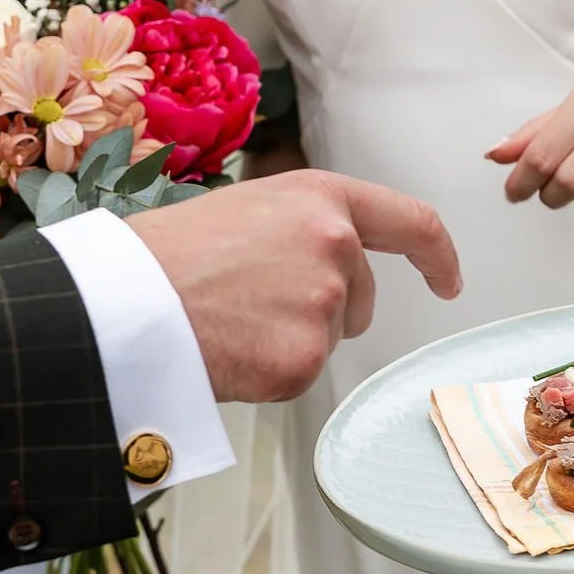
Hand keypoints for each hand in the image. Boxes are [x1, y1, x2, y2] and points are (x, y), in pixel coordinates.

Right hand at [130, 169, 459, 400]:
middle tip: (249, 302)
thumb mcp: (247, 211)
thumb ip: (301, 230)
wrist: (125, 299)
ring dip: (290, 338)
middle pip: (360, 297)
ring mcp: (325, 303)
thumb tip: (326, 266)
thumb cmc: (169, 253)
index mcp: (321, 198)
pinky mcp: (306, 358)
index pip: (410, 222)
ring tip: (229, 318)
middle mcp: (336, 244)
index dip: (437, 254)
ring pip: (328, 337)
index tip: (447, 279)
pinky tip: (229, 350)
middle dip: (324, 310)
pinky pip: (300, 374)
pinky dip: (268, 373)